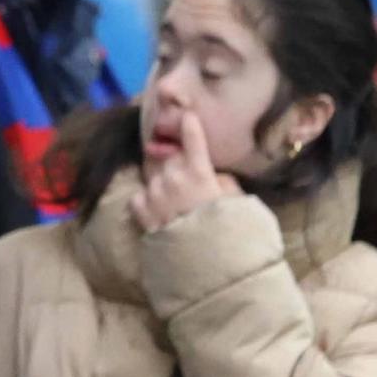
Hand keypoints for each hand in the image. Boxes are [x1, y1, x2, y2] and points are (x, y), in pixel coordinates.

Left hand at [131, 112, 239, 232]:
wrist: (201, 261)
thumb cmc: (226, 230)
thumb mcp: (236, 202)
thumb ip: (223, 182)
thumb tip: (212, 177)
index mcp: (199, 172)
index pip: (192, 139)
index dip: (188, 125)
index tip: (185, 115)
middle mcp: (173, 177)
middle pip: (170, 158)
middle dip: (175, 162)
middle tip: (185, 178)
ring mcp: (154, 192)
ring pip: (154, 177)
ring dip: (162, 184)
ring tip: (175, 203)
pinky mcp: (140, 209)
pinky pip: (140, 196)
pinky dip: (146, 200)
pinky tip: (159, 212)